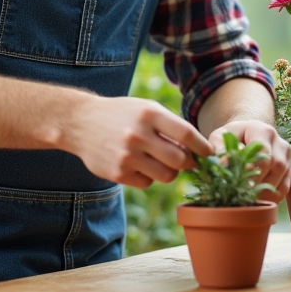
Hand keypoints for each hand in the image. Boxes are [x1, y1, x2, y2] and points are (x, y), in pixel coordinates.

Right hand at [63, 95, 212, 189]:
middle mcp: (138, 134)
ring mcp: (127, 156)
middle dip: (188, 163)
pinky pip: (147, 182)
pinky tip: (139, 164)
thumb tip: (198, 150)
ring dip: (170, 172)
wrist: (81, 122)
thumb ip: (170, 126)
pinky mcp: (118, 173)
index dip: (202, 146)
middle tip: (187, 161)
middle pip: (180, 160)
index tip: (210, 153)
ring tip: (161, 162)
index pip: (186, 134)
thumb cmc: (122, 115)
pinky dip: (149, 177)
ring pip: (166, 175)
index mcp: (149, 114)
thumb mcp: (145, 109)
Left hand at [208, 120, 290, 201]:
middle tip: (242, 195)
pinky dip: (272, 198)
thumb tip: (222, 163)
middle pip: (276, 166)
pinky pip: (285, 188)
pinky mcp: (289, 169)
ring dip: (266, 194)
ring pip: (282, 179)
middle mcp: (280, 142)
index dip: (254, 169)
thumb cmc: (233, 136)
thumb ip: (219, 147)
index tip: (240, 182)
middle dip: (259, 184)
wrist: (248, 133)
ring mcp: (287, 157)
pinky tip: (258, 202)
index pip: (264, 152)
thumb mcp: (222, 136)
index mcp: (263, 131)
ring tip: (248, 201)